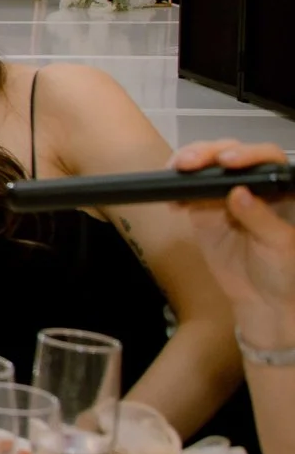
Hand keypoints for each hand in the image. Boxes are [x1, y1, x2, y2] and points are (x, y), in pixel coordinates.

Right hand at [174, 140, 294, 342]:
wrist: (261, 300)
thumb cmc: (283, 271)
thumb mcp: (280, 245)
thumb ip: (260, 218)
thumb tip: (237, 192)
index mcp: (278, 189)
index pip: (265, 159)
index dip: (246, 153)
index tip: (227, 161)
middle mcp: (251, 186)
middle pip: (229, 154)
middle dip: (208, 153)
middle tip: (189, 164)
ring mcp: (223, 196)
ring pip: (205, 167)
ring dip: (188, 162)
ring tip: (175, 170)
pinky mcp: (202, 211)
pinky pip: (186, 192)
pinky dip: (175, 190)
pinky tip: (172, 199)